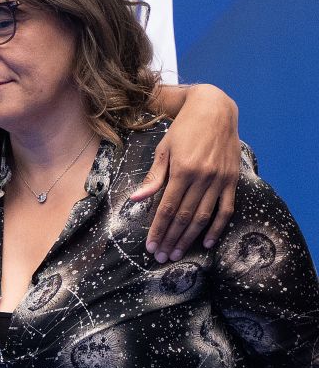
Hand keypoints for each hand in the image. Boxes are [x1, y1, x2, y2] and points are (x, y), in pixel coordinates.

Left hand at [130, 84, 239, 261]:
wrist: (214, 110)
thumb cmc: (183, 129)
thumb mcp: (164, 149)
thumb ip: (153, 177)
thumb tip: (136, 198)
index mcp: (182, 170)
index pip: (167, 208)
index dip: (158, 229)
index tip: (150, 245)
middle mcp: (203, 178)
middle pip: (184, 217)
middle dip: (171, 239)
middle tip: (161, 257)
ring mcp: (220, 180)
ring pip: (204, 217)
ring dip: (189, 238)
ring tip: (177, 253)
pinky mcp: (232, 180)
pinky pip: (226, 209)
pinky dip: (217, 228)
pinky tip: (206, 242)